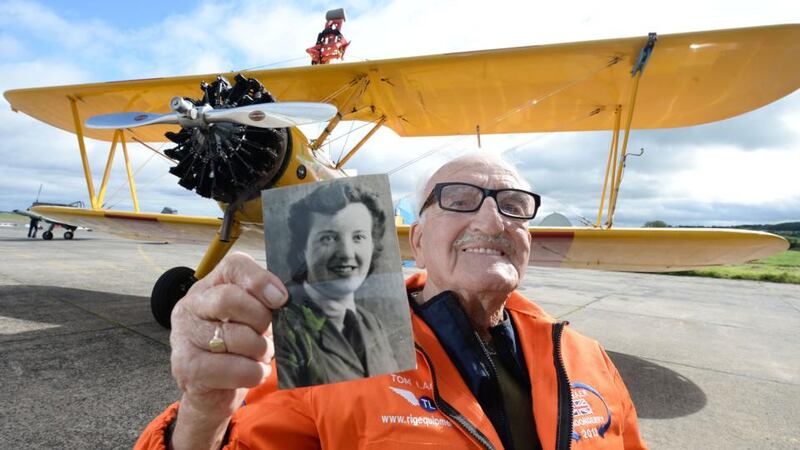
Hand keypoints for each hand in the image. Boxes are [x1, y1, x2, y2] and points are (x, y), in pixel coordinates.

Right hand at [168, 252, 287, 448]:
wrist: (210, 391)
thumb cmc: (237, 348)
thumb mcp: (250, 318)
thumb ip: (263, 303)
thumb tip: (282, 299)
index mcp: (208, 287)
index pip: (233, 266)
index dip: (260, 280)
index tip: (281, 299)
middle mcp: (190, 307)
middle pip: (229, 299)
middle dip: (260, 319)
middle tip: (268, 334)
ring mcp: (184, 337)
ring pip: (237, 337)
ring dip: (261, 350)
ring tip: (260, 356)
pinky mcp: (188, 368)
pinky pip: (236, 368)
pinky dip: (254, 373)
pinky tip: (252, 372)